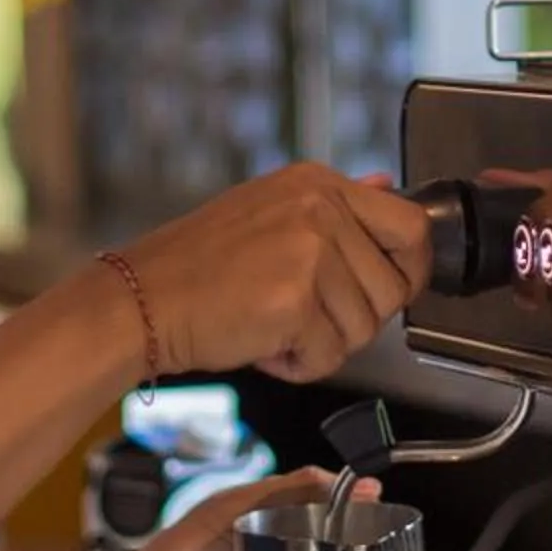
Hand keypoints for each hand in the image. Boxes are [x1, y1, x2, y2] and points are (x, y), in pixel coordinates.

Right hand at [117, 165, 434, 383]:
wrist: (140, 302)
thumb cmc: (197, 267)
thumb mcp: (270, 210)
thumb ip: (335, 206)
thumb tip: (388, 186)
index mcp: (318, 184)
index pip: (412, 225)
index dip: (409, 271)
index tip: (386, 292)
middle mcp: (320, 209)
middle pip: (394, 288)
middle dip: (355, 319)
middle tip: (304, 316)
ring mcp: (310, 253)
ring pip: (365, 329)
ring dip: (323, 344)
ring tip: (273, 326)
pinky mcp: (296, 301)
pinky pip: (330, 356)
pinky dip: (298, 366)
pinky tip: (262, 344)